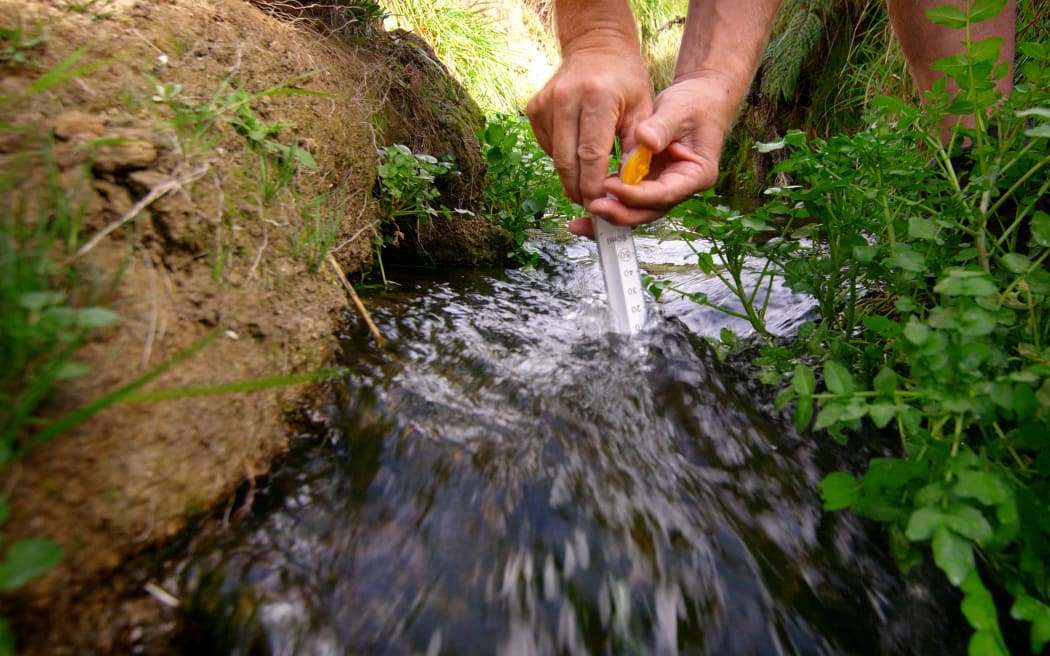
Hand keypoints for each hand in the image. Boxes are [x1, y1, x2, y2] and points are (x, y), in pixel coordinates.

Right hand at [526, 46, 652, 214]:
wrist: (597, 47)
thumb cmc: (625, 80)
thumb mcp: (642, 110)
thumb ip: (637, 149)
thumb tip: (626, 187)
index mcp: (596, 97)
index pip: (591, 155)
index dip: (593, 185)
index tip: (599, 204)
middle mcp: (566, 98)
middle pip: (567, 161)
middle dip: (578, 189)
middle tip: (591, 203)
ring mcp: (545, 103)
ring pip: (555, 157)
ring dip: (570, 176)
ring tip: (587, 182)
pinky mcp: (534, 108)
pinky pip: (548, 146)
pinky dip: (562, 158)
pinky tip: (577, 153)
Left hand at [574, 74, 737, 236]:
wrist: (700, 100)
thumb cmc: (694, 104)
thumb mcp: (679, 110)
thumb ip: (662, 126)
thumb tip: (643, 138)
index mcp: (696, 175)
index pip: (664, 194)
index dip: (636, 195)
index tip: (611, 186)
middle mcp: (679, 187)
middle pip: (648, 211)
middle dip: (620, 213)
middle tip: (592, 207)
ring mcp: (663, 187)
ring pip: (635, 210)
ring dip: (609, 214)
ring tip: (579, 220)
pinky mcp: (648, 182)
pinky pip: (627, 197)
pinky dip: (607, 200)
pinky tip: (583, 198)